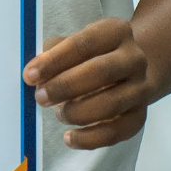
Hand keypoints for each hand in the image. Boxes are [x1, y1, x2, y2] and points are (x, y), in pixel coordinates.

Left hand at [21, 18, 151, 149]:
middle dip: (65, 86)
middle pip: (101, 71)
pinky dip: (91, 139)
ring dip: (78, 112)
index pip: (84, 43)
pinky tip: (70, 138)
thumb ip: (53, 53)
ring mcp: (141, 88)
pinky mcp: (140, 115)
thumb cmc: (92, 54)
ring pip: (112, 104)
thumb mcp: (74, 42)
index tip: (29, 75)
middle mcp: (134, 58)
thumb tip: (35, 75)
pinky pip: (118, 131)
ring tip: (58, 113)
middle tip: (40, 97)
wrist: (130, 70)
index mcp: (115, 31)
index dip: (55, 60)